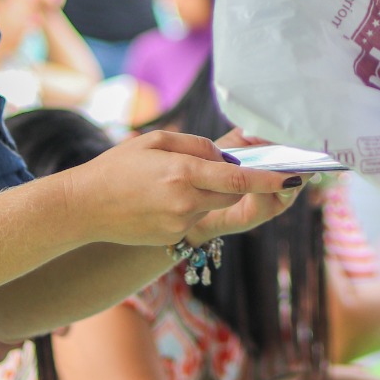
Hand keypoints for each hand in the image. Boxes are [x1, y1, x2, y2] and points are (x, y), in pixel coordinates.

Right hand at [59, 130, 293, 246]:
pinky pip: (195, 217)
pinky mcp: (171, 238)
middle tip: (224, 164)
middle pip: (233, 193)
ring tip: (175, 179)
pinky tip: (160, 197)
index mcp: (182, 174)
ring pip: (214, 205)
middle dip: (237, 180)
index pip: (240, 179)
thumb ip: (196, 145)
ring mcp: (178, 224)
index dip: (271, 179)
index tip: (295, 177)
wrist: (83, 207)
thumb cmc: (117, 166)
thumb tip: (225, 157)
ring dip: (210, 191)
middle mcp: (185, 202)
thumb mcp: (156, 141)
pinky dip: (191, 205)